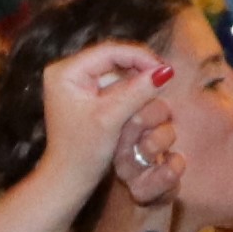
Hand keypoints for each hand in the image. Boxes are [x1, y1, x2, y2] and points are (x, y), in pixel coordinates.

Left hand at [16, 43, 165, 204]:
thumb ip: (136, 92)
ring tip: (160, 84)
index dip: (139, 57)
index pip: (108, 52)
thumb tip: (165, 71)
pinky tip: (147, 94)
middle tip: (167, 74)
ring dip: (137, 78)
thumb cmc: (83, 152)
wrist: (69, 178)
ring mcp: (76, 84)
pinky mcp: (85, 96)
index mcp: (65, 72)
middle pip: (112, 59)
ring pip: (115, 71)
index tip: (164, 68)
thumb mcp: (111, 118)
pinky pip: (113, 85)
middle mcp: (68, 73)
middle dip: (140, 66)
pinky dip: (130, 89)